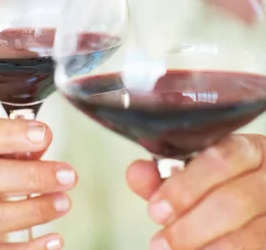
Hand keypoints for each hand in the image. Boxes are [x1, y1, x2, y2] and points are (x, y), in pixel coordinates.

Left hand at [126, 134, 265, 249]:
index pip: (221, 158)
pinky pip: (256, 248)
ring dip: (205, 246)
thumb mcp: (196, 176)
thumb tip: (136, 174)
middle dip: (191, 224)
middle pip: (233, 200)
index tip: (156, 209)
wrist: (253, 213)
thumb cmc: (222, 188)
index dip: (186, 185)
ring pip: (250, 234)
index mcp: (249, 150)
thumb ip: (166, 175)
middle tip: (161, 242)